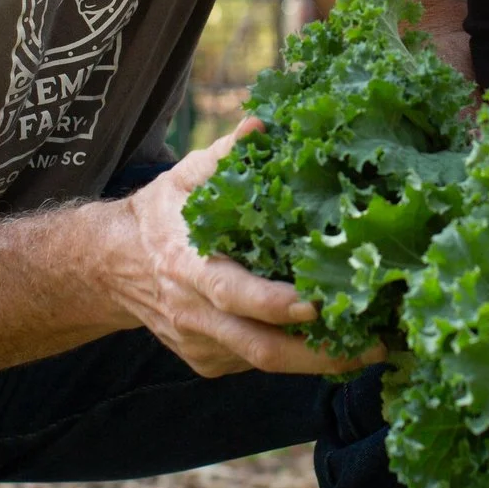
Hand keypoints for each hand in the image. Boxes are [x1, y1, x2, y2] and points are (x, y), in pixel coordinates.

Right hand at [116, 120, 375, 378]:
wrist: (112, 267)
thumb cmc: (160, 215)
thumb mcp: (183, 177)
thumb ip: (223, 155)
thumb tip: (261, 125)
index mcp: (186, 266)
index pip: (231, 293)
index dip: (274, 303)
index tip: (317, 303)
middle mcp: (192, 313)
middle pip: (260, 348)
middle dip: (319, 356)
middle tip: (376, 344)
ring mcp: (201, 344)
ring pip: (264, 362)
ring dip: (319, 360)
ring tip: (372, 345)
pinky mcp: (209, 362)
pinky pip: (257, 362)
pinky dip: (295, 356)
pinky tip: (334, 341)